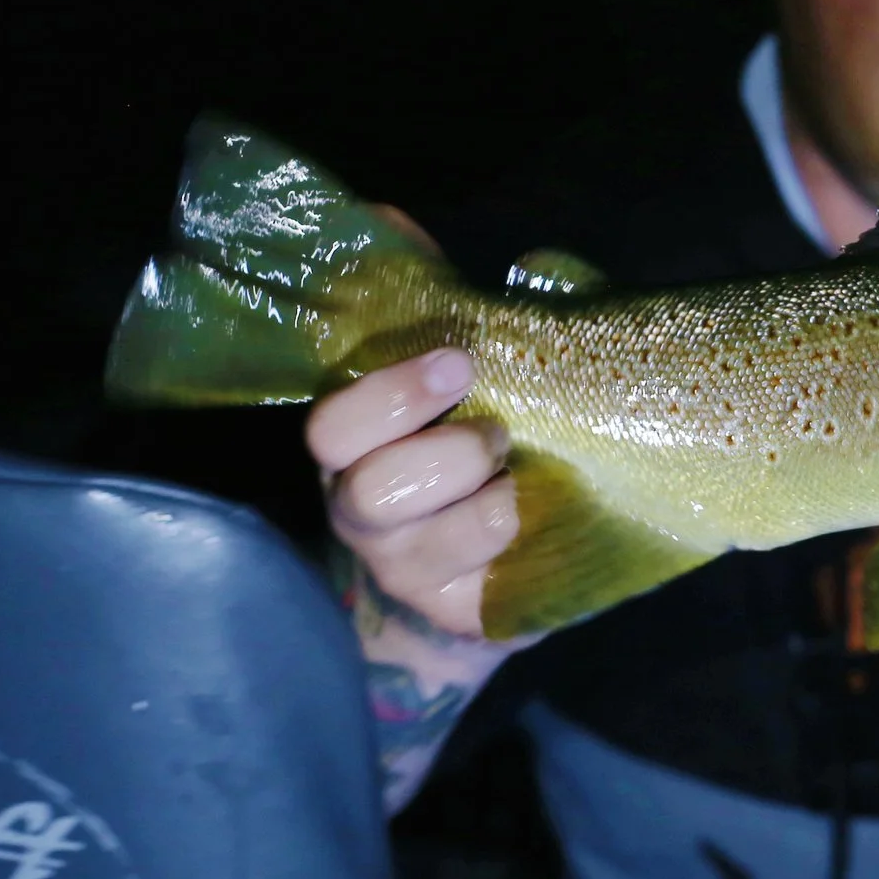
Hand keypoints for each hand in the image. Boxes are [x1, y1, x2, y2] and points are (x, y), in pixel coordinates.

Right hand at [306, 346, 525, 642]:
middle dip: (457, 452)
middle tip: (500, 435)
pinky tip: (544, 520)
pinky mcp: (459, 611)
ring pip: (455, 534)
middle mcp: (360, 519)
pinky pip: (503, 579)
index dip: (395, 394)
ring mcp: (406, 572)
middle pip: (375, 492)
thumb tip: (505, 266)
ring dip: (503, 497)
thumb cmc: (468, 449)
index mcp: (346, 455)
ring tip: (522, 479)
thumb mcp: (453, 393)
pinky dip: (535, 539)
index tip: (460, 364)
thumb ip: (455, 336)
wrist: (487, 558)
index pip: (333, 430)